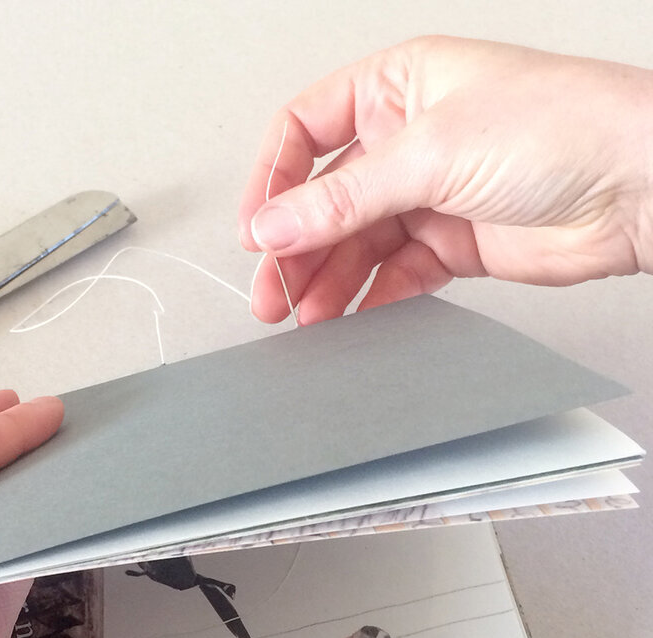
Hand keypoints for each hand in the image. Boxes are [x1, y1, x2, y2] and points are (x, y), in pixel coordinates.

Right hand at [239, 36, 652, 323]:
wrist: (641, 187)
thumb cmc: (566, 127)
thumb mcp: (431, 152)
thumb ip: (343, 197)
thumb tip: (274, 224)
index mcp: (398, 87)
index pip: (306, 130)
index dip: (274, 180)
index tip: (256, 229)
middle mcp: (409, 138)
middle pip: (325, 198)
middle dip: (295, 247)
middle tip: (272, 291)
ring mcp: (429, 193)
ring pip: (355, 243)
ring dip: (327, 280)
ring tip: (306, 315)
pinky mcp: (452, 243)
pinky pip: (392, 275)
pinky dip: (369, 299)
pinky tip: (352, 317)